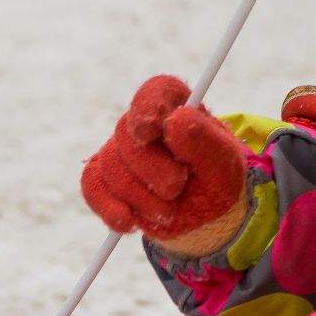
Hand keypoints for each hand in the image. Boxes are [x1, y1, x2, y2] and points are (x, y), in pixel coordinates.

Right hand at [80, 75, 248, 248]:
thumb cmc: (216, 179)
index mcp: (177, 106)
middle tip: (176, 189)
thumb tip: (174, 120)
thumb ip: (202, 140)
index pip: (155, 92)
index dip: (147, 107)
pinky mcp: (103, 178)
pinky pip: (93, 187)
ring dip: (141, 197)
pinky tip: (129, 222)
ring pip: (111, 167)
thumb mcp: (223, 162)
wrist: (205, 214)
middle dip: (151, 169)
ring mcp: (119, 150)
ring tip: (170, 212)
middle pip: (128, 137)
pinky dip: (110, 208)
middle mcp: (143, 123)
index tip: (149, 129)